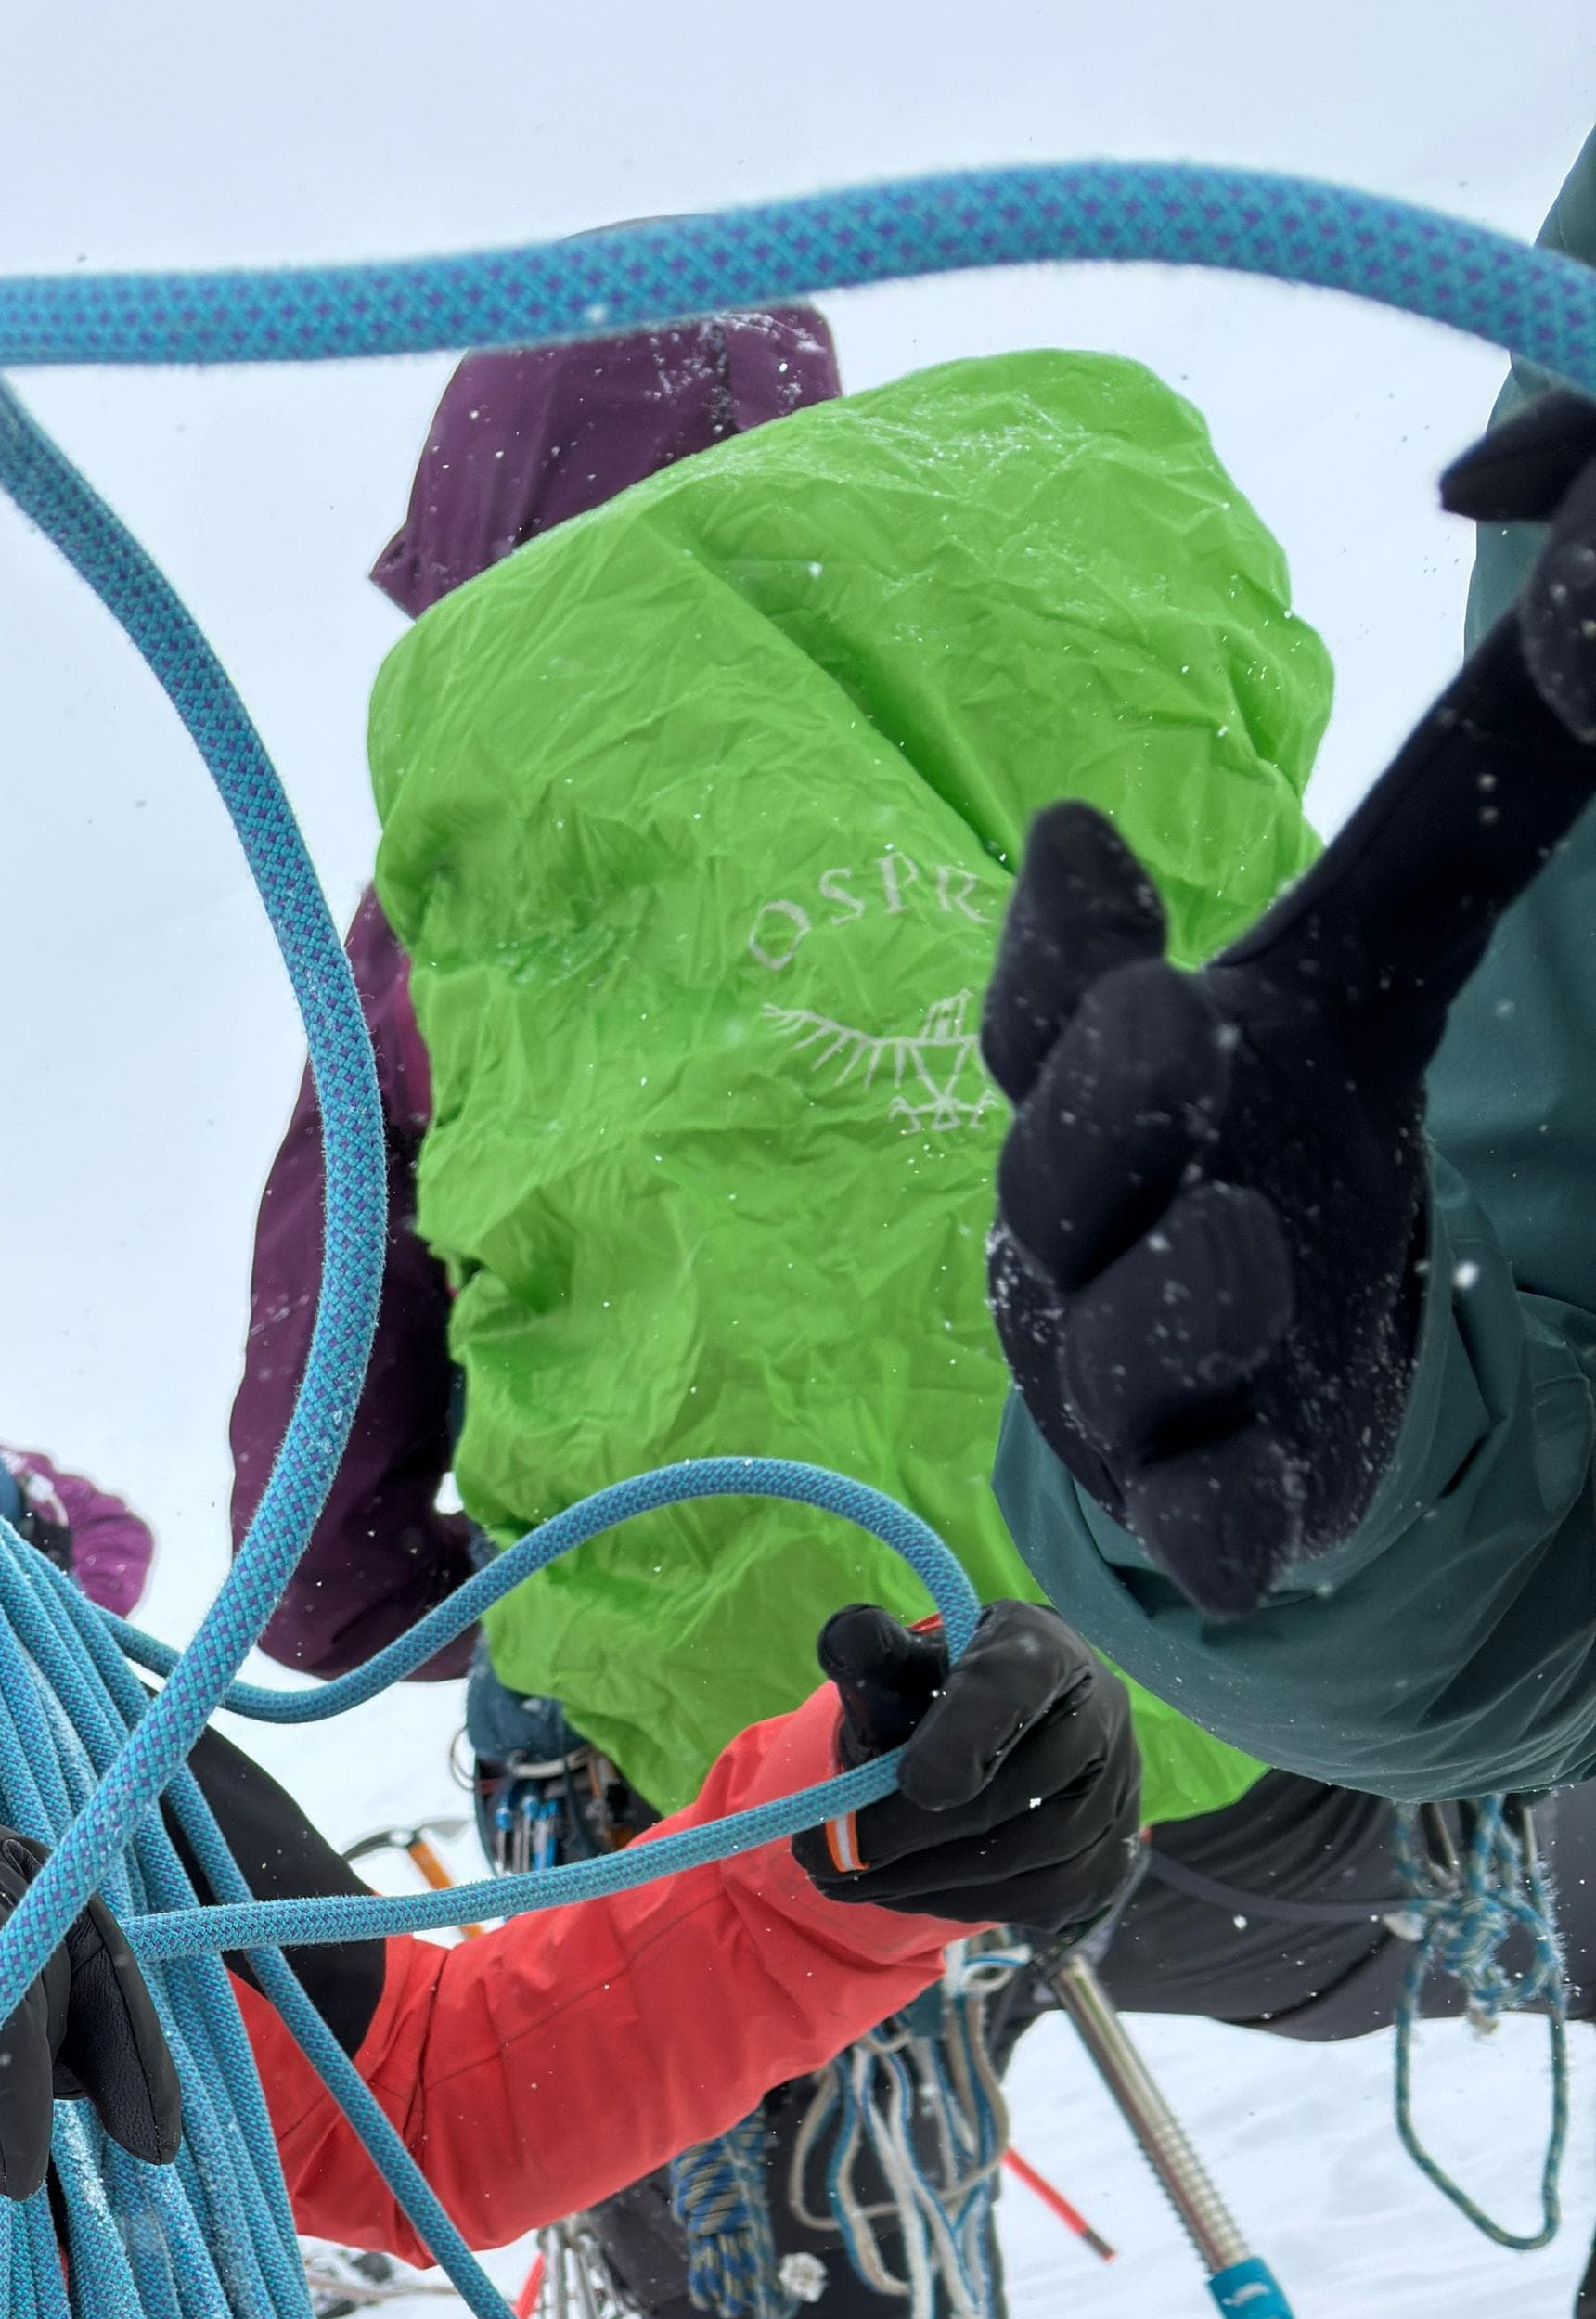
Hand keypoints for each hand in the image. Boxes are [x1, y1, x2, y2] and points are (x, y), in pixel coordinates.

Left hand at [793, 1603, 1138, 1945]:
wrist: (1005, 1748)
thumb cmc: (945, 1699)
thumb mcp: (906, 1666)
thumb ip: (873, 1653)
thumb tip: (850, 1632)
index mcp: (1044, 1653)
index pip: (1015, 1686)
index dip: (964, 1737)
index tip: (908, 1781)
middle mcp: (1100, 1718)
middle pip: (1009, 1793)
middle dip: (903, 1832)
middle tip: (823, 1856)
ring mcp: (1114, 1796)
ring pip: (1020, 1858)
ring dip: (918, 1879)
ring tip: (845, 1878)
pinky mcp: (1107, 1861)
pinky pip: (1033, 1897)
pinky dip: (956, 1902)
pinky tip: (902, 1889)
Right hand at [980, 392, 1595, 1616]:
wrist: (1273, 1377)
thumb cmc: (1291, 1134)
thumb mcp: (1389, 947)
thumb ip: (1480, 764)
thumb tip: (1572, 520)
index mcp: (1109, 1079)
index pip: (1043, 1003)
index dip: (1053, 938)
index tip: (1093, 839)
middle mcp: (1078, 1228)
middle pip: (1049, 1170)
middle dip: (1096, 1103)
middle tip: (1169, 1019)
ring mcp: (1117, 1382)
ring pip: (1109, 1352)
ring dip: (1170, 1302)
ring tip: (1251, 1243)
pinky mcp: (1187, 1503)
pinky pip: (1183, 1524)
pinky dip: (1213, 1523)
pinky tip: (1257, 1531)